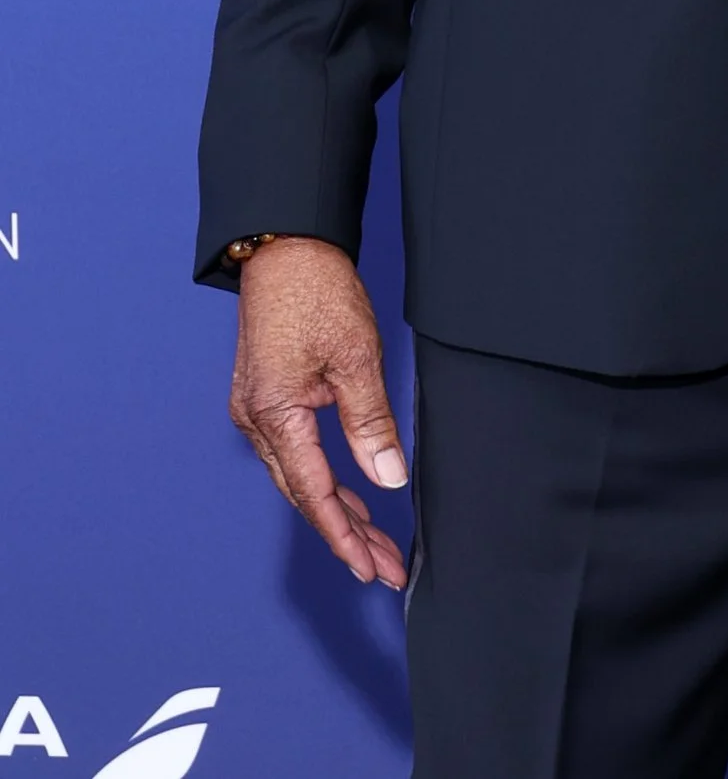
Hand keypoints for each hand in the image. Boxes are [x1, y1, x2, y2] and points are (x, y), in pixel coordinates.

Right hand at [229, 235, 408, 589]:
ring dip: (336, 507)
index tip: (372, 566)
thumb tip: (388, 477)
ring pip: (299, 476)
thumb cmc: (316, 291)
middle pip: (304, 494)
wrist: (284, 245)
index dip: (345, 536)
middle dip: (346, 533)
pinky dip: (323, 476)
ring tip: (375, 539)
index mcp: (274, 415)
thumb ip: (370, 421)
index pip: (315, 494)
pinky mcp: (265, 395)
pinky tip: (349, 490)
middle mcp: (255, 420)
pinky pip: (294, 452)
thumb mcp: (354, 356)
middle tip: (384, 565)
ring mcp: (256, 409)